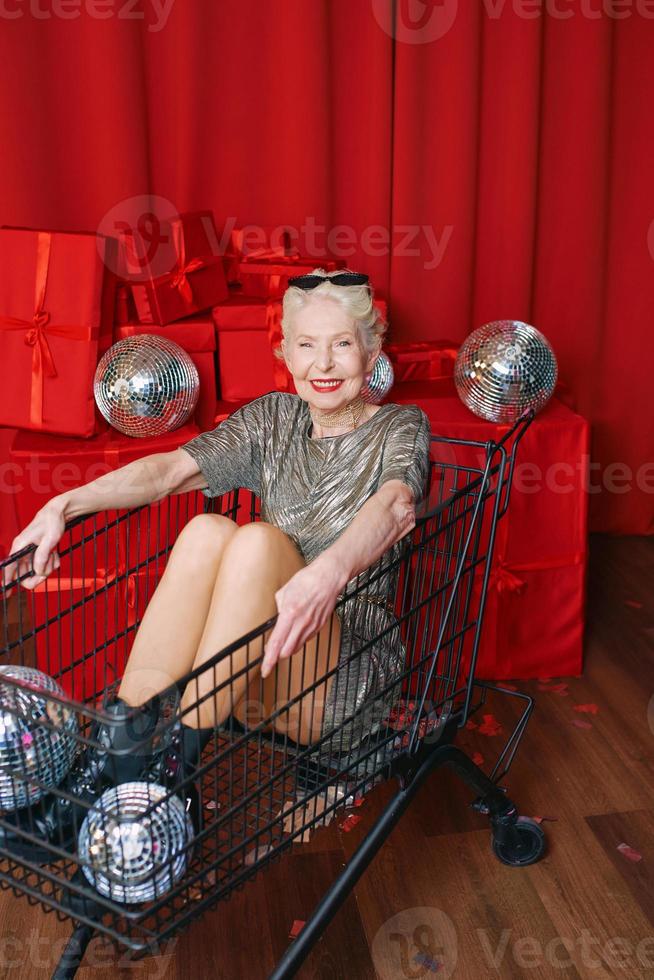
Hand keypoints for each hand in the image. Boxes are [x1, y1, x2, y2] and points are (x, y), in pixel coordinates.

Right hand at [2, 500, 66, 592]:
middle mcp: (22, 551)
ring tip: (53, 554)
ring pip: (36, 570)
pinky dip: (51, 562)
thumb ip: (42, 556)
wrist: (58, 513)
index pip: (9, 567)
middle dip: (38, 574)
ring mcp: (30, 553)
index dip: (8, 581)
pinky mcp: (38, 553)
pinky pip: (43, 565)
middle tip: (48, 570)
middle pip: (25, 574)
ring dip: (47, 566)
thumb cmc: (52, 522)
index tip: (8, 592)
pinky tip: (54, 553)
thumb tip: (38, 571)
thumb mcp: (49, 540)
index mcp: (19, 546)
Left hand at [260, 558, 345, 678]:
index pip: (276, 643)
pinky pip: (306, 639)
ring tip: (283, 641)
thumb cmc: (307, 580)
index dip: (269, 659)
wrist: (328, 578)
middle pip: (286, 651)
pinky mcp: (319, 626)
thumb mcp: (284, 592)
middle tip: (270, 651)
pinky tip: (296, 632)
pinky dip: (298, 640)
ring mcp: (312, 626)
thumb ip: (278, 609)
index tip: (265, 669)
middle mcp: (301, 623)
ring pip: (297, 647)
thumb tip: (277, 620)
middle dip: (277, 654)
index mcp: (289, 614)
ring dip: (288, 648)